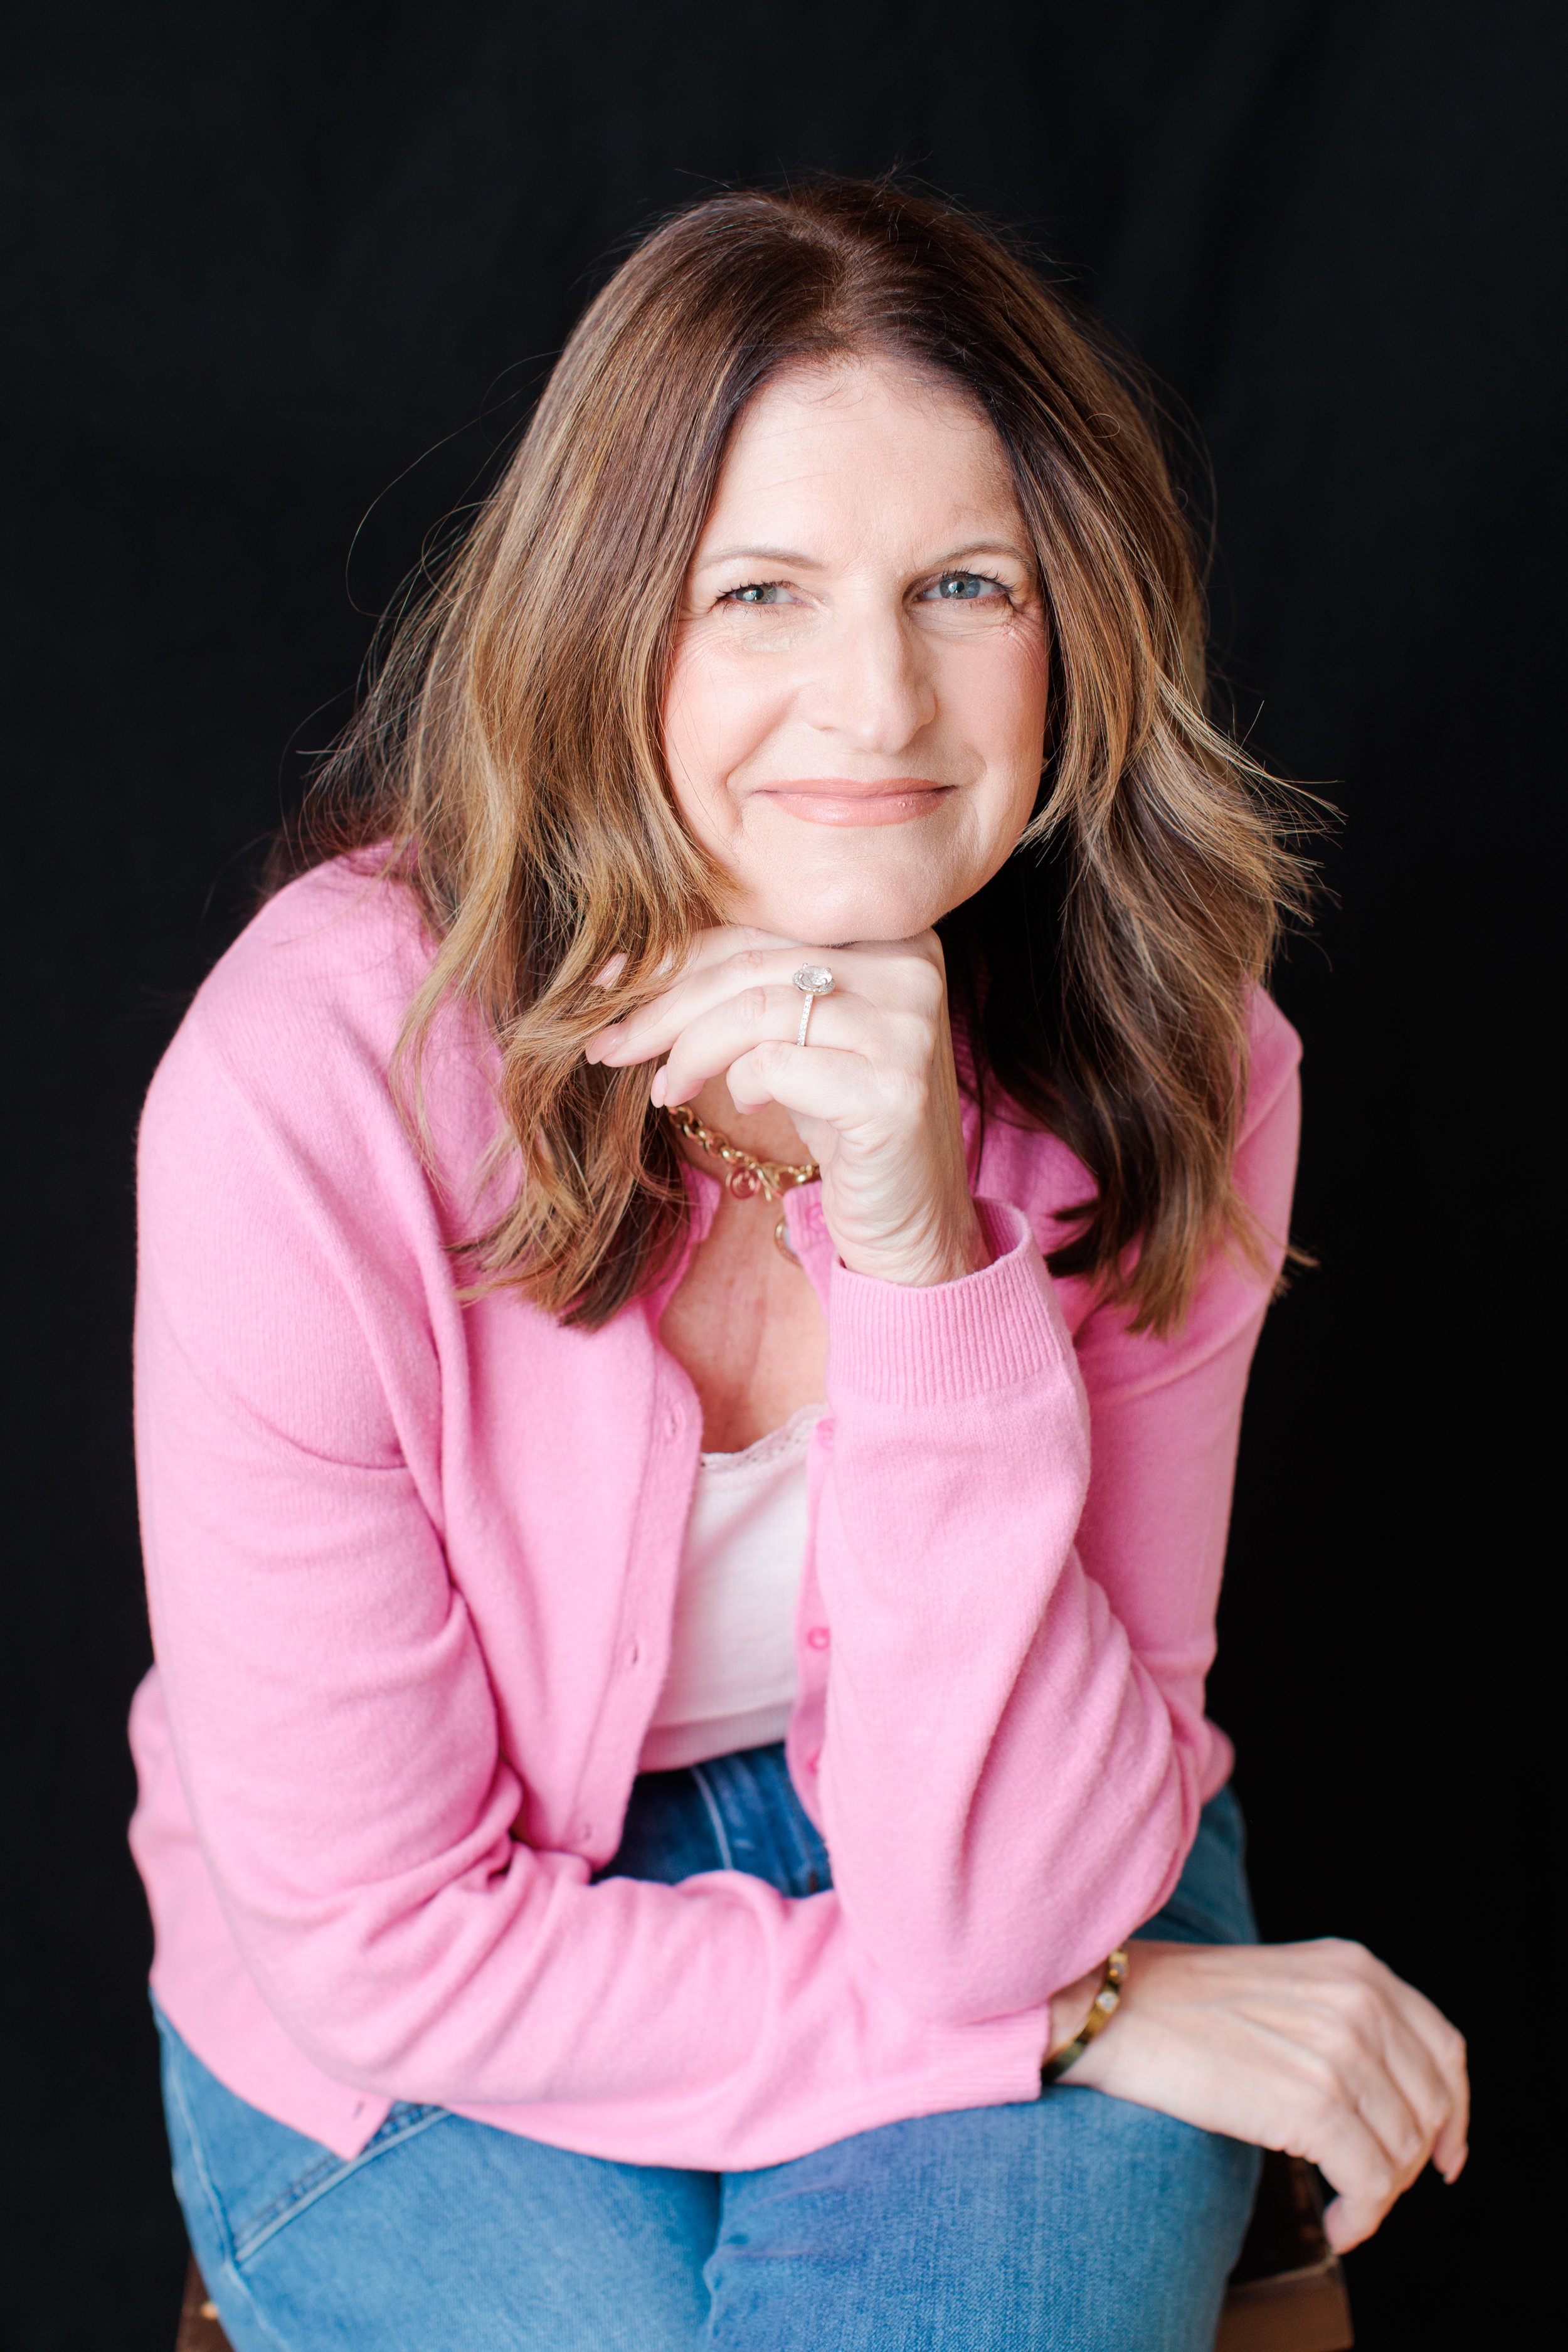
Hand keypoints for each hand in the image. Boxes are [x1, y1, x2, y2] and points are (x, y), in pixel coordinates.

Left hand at [585, 925, 988, 1286]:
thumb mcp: (799, 1034)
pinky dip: (741, 1086)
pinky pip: (776, 1066)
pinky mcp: (893, 1090)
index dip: (672, 954)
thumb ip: (747, 984)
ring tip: (668, 1089)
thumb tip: (622, 968)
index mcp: (891, 933)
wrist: (911, 1218)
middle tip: (610, 1046)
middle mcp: (910, 967)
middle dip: (664, 1007)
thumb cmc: (844, 1118)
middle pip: (751, 964)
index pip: (758, 925)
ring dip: (689, 1052)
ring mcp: (907, 1028)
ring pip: (755, 1010)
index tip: (604, 986)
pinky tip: (747, 1109)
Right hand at [1065, 1938, 1468, 2250]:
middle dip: (1410, 2161)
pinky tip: (1335, 2225)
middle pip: (1431, 2108)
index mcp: (1358, 1969)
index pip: (1445, 2049)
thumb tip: (1395, 2101)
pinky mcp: (1314, 2106)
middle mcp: (1362, 2004)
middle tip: (1368, 2185)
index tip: (1445, 2154)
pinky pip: (1371, 2186)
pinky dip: (1360, 2219)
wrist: (1116, 2009)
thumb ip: (1347, 2018)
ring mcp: (1342, 2053)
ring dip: (1379, 2196)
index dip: (1454, 2112)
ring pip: (1405, 2154)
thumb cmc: (1185, 2002)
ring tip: (1343, 2206)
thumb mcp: (1288, 1983)